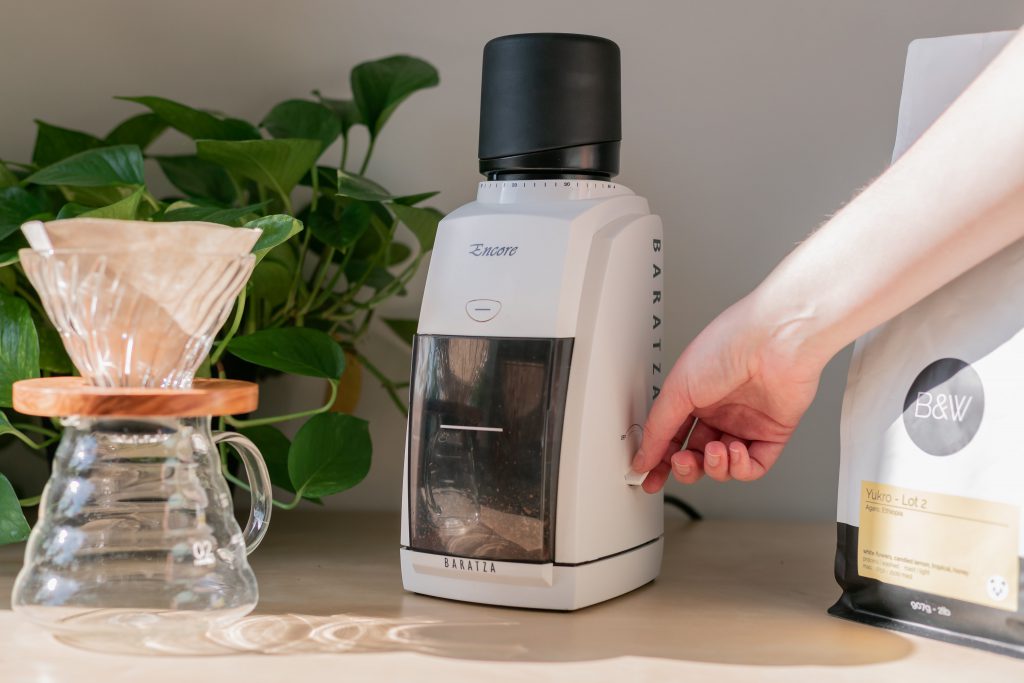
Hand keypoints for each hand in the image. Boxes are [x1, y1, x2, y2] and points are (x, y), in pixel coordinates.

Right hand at [631, 295, 826, 490]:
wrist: (775, 341)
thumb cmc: (728, 346)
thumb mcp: (677, 389)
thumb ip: (658, 429)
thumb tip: (642, 457)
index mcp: (694, 397)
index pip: (673, 437)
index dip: (660, 460)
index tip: (648, 477)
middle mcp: (720, 411)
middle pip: (697, 457)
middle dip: (686, 467)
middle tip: (681, 463)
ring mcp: (747, 423)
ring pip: (725, 466)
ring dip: (714, 466)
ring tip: (713, 450)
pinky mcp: (773, 433)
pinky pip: (755, 466)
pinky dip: (741, 467)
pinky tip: (734, 450)